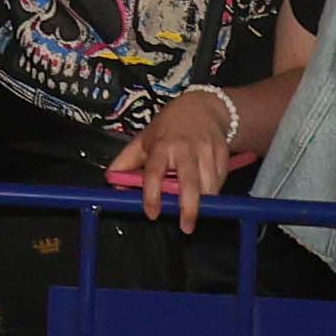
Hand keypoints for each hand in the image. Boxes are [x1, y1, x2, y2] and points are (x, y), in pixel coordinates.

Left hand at [108, 85, 246, 225]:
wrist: (203, 108)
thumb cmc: (169, 127)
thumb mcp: (145, 139)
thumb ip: (127, 161)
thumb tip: (111, 180)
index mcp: (162, 146)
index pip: (154, 172)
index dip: (152, 194)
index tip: (152, 213)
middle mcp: (186, 150)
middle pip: (190, 183)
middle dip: (189, 208)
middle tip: (186, 227)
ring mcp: (207, 153)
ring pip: (209, 186)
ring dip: (203, 203)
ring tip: (195, 212)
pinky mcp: (223, 157)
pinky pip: (220, 182)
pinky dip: (213, 192)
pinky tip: (205, 193)